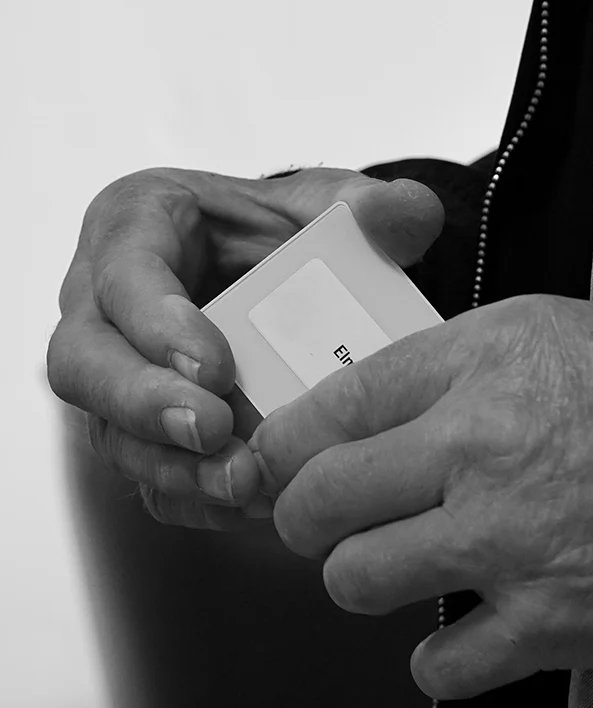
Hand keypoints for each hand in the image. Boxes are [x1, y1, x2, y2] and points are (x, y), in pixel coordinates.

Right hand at [47, 168, 443, 529]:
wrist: (295, 280)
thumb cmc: (291, 230)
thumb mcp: (337, 202)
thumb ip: (379, 204)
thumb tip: (396, 219)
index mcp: (133, 226)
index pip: (121, 275)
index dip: (157, 326)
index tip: (218, 367)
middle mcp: (101, 303)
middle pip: (82, 363)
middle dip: (143, 405)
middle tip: (212, 431)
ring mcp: (113, 373)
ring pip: (106, 430)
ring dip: (170, 464)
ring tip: (242, 482)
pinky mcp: (138, 428)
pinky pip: (143, 474)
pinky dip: (190, 496)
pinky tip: (245, 505)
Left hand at [252, 294, 592, 698]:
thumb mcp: (558, 333)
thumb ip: (458, 364)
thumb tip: (370, 411)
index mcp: (483, 363)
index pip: (331, 406)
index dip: (287, 443)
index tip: (284, 462)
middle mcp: (478, 449)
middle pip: (317, 501)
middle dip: (309, 516)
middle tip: (334, 521)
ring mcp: (507, 543)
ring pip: (356, 581)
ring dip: (371, 577)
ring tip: (413, 565)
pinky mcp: (546, 624)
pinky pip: (436, 668)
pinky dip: (444, 658)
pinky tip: (473, 629)